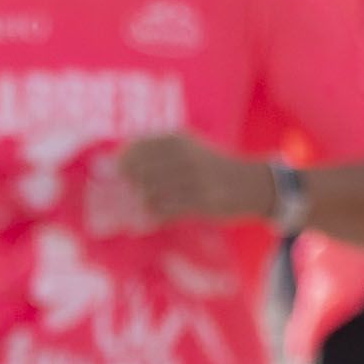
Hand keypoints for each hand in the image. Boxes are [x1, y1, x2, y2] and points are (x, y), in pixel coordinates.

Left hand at [110, 131, 270, 228]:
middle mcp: (184, 155)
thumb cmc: (211, 167)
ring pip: (150, 193)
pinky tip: (141, 224)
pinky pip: (166, 211)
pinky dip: (150, 218)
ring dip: (136, 205)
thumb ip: (156, 154)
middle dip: (124, 187)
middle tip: (113, 199)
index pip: (137, 147)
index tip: (111, 175)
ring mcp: (194, 179)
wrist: (252, 183)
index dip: (120, 162)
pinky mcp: (202, 201)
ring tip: (128, 213)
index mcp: (178, 140)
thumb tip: (116, 165)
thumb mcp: (188, 149)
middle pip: (140, 172)